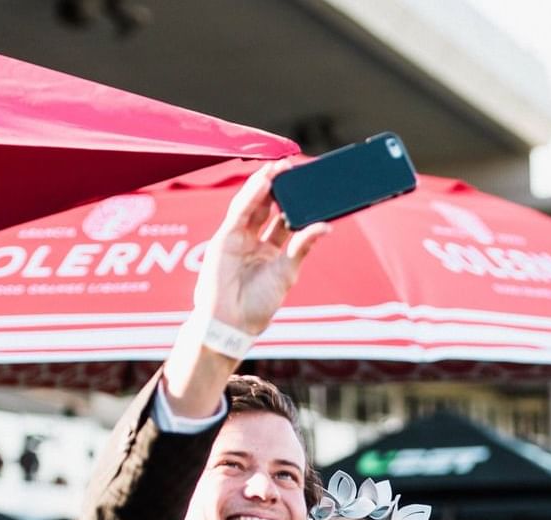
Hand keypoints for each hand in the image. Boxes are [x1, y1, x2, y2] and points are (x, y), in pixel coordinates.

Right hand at [189, 161, 330, 338]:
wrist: (231, 323)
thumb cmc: (259, 304)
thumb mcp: (287, 272)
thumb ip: (303, 246)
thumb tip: (326, 226)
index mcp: (271, 250)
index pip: (284, 218)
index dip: (295, 202)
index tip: (308, 184)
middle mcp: (254, 240)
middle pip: (268, 206)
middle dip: (279, 187)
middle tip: (293, 166)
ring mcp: (238, 237)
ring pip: (253, 204)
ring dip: (264, 184)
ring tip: (279, 166)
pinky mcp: (225, 237)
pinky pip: (240, 211)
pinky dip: (251, 195)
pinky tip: (263, 181)